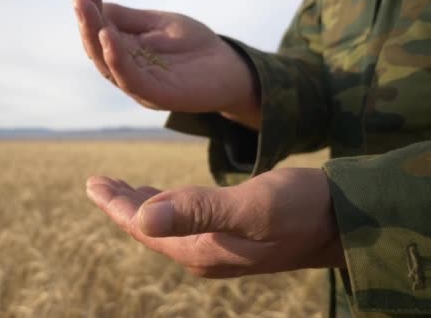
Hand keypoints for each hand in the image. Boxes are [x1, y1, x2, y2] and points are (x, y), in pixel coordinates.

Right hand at [73, 0, 259, 128]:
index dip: (90, 7)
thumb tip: (98, 5)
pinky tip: (109, 37)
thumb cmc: (195, 46)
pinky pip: (131, 79)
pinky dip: (117, 59)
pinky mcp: (158, 96)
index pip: (101, 30)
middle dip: (86, 21)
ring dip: (94, 37)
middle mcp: (128, 71)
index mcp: (127, 54)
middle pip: (98, 49)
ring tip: (86, 10)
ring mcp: (141, 86)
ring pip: (108, 65)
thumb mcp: (159, 24)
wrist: (231, 69)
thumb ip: (130, 19)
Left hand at [86, 168, 344, 277]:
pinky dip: (166, 205)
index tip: (92, 182)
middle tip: (98, 182)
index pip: (143, 227)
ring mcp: (217, 249)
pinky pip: (185, 223)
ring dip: (141, 205)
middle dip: (121, 204)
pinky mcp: (231, 238)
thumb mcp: (251, 207)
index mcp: (200, 250)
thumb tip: (144, 217)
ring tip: (120, 187)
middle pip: (149, 228)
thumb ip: (198, 211)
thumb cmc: (302, 208)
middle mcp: (203, 255)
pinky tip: (163, 197)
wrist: (344, 220)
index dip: (115, 205)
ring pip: (166, 226)